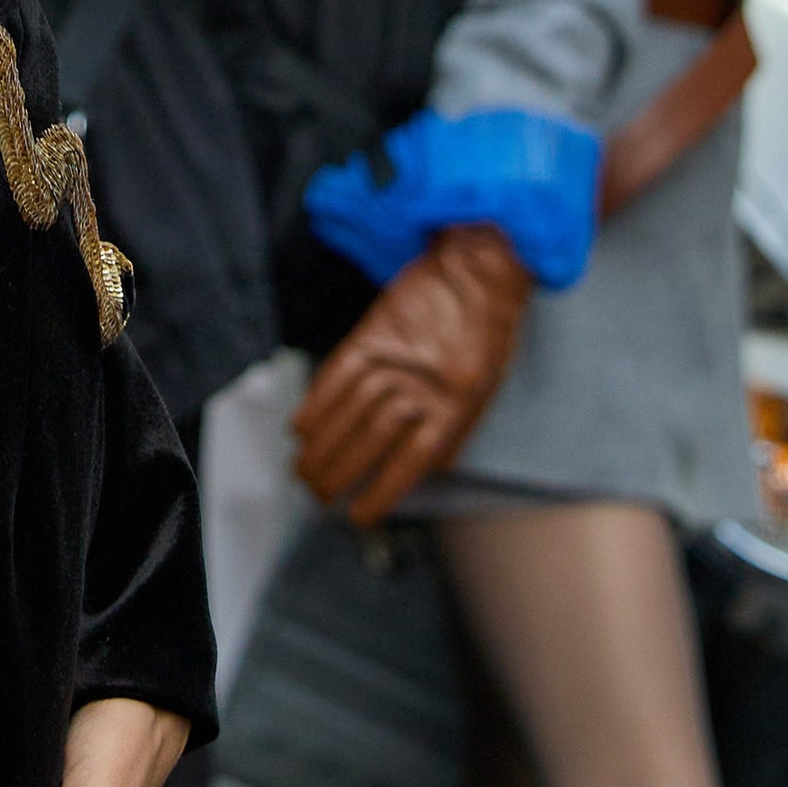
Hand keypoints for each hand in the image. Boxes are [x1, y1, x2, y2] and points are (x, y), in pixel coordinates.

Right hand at [293, 221, 532, 528]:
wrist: (478, 270)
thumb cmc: (486, 336)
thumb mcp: (485, 392)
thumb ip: (454, 433)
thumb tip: (420, 473)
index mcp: (458, 405)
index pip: (412, 461)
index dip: (382, 492)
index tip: (360, 516)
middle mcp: (424, 383)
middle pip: (372, 438)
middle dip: (340, 474)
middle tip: (319, 497)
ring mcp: (395, 356)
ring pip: (349, 410)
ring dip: (321, 447)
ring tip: (304, 471)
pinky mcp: (372, 332)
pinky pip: (336, 373)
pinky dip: (316, 402)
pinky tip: (301, 428)